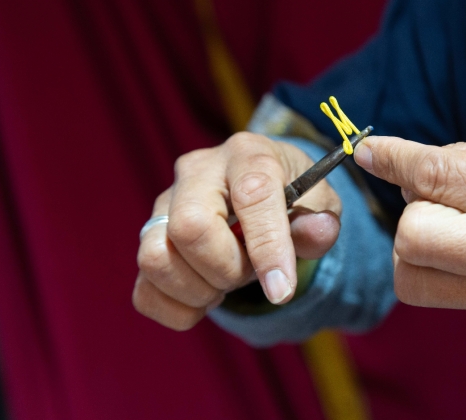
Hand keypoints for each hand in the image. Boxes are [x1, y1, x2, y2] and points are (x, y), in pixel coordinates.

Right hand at [133, 132, 341, 330]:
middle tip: (249, 272)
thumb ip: (321, 221)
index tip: (281, 289)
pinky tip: (205, 298)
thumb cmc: (291, 197)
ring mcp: (163, 205)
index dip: (267, 247)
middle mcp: (197, 172)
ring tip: (226, 283)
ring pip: (156, 258)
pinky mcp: (149, 240)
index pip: (251, 195)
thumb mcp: (319, 203)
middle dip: (226, 268)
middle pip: (189, 226)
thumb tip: (318, 232)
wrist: (258, 193)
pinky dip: (178, 309)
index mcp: (247, 154)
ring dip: (199, 289)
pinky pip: (144, 290)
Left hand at [354, 129, 465, 333]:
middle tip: (438, 198)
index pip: (431, 176)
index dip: (391, 158)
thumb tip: (405, 166)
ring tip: (450, 229)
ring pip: (411, 279)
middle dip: (411, 211)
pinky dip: (446, 269)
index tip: (368, 152)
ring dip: (416, 248)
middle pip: (409, 237)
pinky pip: (446, 296)